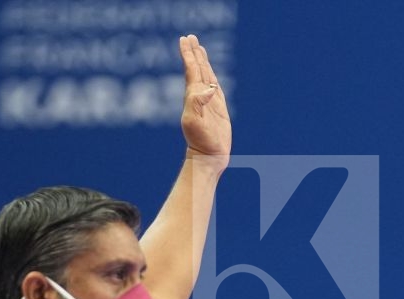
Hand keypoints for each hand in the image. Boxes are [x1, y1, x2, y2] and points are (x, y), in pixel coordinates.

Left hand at [177, 34, 230, 164]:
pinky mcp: (218, 108)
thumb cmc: (199, 140)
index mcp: (192, 95)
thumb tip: (207, 87)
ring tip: (199, 48)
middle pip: (197, 68)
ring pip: (206, 76)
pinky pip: (215, 87)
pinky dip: (212, 76)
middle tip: (190, 37)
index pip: (191, 69)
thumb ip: (197, 102)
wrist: (208, 156)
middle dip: (194, 52)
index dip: (188, 53)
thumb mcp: (194, 121)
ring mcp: (209, 102)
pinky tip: (211, 74)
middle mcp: (199, 95)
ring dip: (202, 61)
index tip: (185, 39)